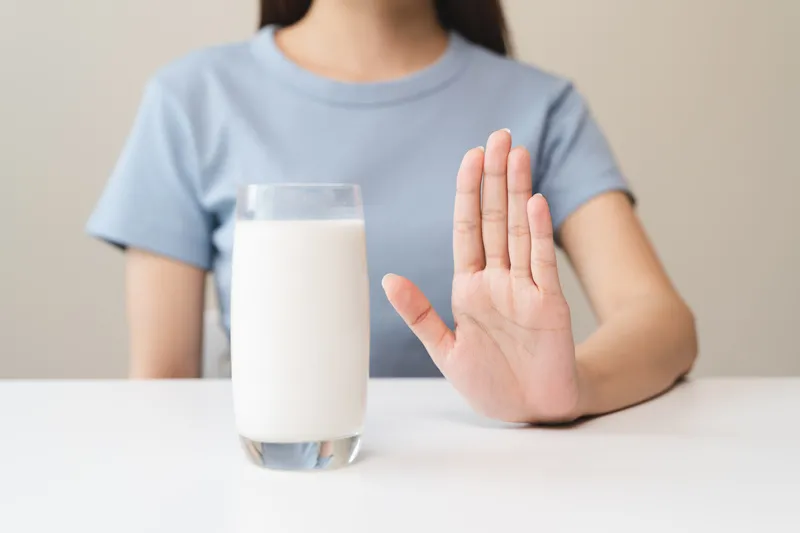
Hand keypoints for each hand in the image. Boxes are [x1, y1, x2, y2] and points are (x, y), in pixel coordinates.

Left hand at [383, 130, 581, 422]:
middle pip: (494, 218)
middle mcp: (499, 279)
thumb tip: (389, 278)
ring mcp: (525, 288)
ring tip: (518, 153)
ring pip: (518, 230)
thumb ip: (419, 314)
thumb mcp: (445, 350)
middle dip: (495, 177)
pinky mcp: (549, 304)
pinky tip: (534, 202)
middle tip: (499, 135)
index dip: (468, 192)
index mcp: (470, 287)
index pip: (467, 229)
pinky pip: (541, 264)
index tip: (471, 156)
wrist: (532, 410)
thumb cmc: (491, 382)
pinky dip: (536, 234)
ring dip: (517, 191)